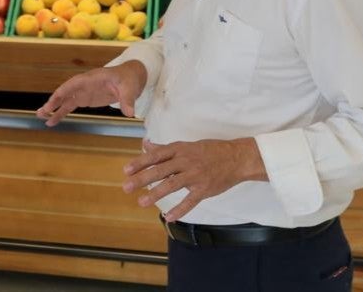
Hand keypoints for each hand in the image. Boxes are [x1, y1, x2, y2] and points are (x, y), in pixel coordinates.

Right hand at [36, 61, 146, 126]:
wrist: (132, 76)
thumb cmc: (129, 79)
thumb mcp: (130, 88)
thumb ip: (128, 100)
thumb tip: (130, 113)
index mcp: (92, 78)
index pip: (74, 84)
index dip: (63, 91)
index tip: (53, 100)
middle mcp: (84, 84)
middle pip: (65, 92)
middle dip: (53, 101)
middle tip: (42, 112)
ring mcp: (84, 92)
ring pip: (65, 100)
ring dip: (54, 108)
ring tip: (41, 118)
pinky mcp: (86, 99)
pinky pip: (71, 105)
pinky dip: (61, 112)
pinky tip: (53, 120)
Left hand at [122, 138, 267, 222]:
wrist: (237, 158)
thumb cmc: (210, 150)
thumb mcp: (186, 145)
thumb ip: (165, 148)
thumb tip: (145, 145)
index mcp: (180, 150)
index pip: (156, 155)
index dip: (140, 162)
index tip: (126, 170)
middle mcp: (186, 161)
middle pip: (160, 170)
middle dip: (142, 179)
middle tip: (126, 187)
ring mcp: (195, 176)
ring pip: (172, 185)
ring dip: (156, 194)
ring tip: (142, 202)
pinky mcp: (204, 189)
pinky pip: (190, 201)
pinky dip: (180, 209)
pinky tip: (169, 217)